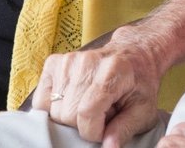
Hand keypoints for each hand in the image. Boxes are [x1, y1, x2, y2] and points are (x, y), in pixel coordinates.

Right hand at [32, 38, 165, 147]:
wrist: (132, 54)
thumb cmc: (139, 84)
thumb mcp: (143, 110)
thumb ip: (125, 130)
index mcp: (113, 71)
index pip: (87, 113)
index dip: (94, 132)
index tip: (105, 130)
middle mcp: (87, 61)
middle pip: (68, 113)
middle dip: (83, 125)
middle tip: (101, 115)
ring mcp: (68, 60)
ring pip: (54, 109)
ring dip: (70, 116)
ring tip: (90, 105)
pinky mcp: (54, 63)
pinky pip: (41, 99)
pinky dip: (53, 107)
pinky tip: (72, 101)